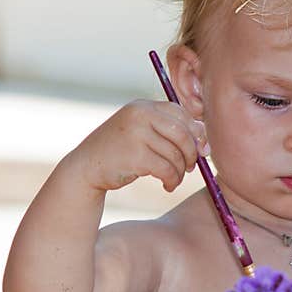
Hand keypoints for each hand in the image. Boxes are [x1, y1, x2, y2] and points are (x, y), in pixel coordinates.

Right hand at [71, 99, 208, 192]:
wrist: (85, 167)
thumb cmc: (120, 151)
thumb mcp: (142, 133)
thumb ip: (169, 131)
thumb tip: (205, 141)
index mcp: (143, 106)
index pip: (181, 114)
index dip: (196, 133)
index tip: (200, 150)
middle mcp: (140, 115)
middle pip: (183, 133)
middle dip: (192, 153)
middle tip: (191, 167)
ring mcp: (136, 134)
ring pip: (176, 154)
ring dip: (181, 172)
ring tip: (174, 179)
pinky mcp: (135, 156)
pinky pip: (167, 169)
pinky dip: (172, 180)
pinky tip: (167, 185)